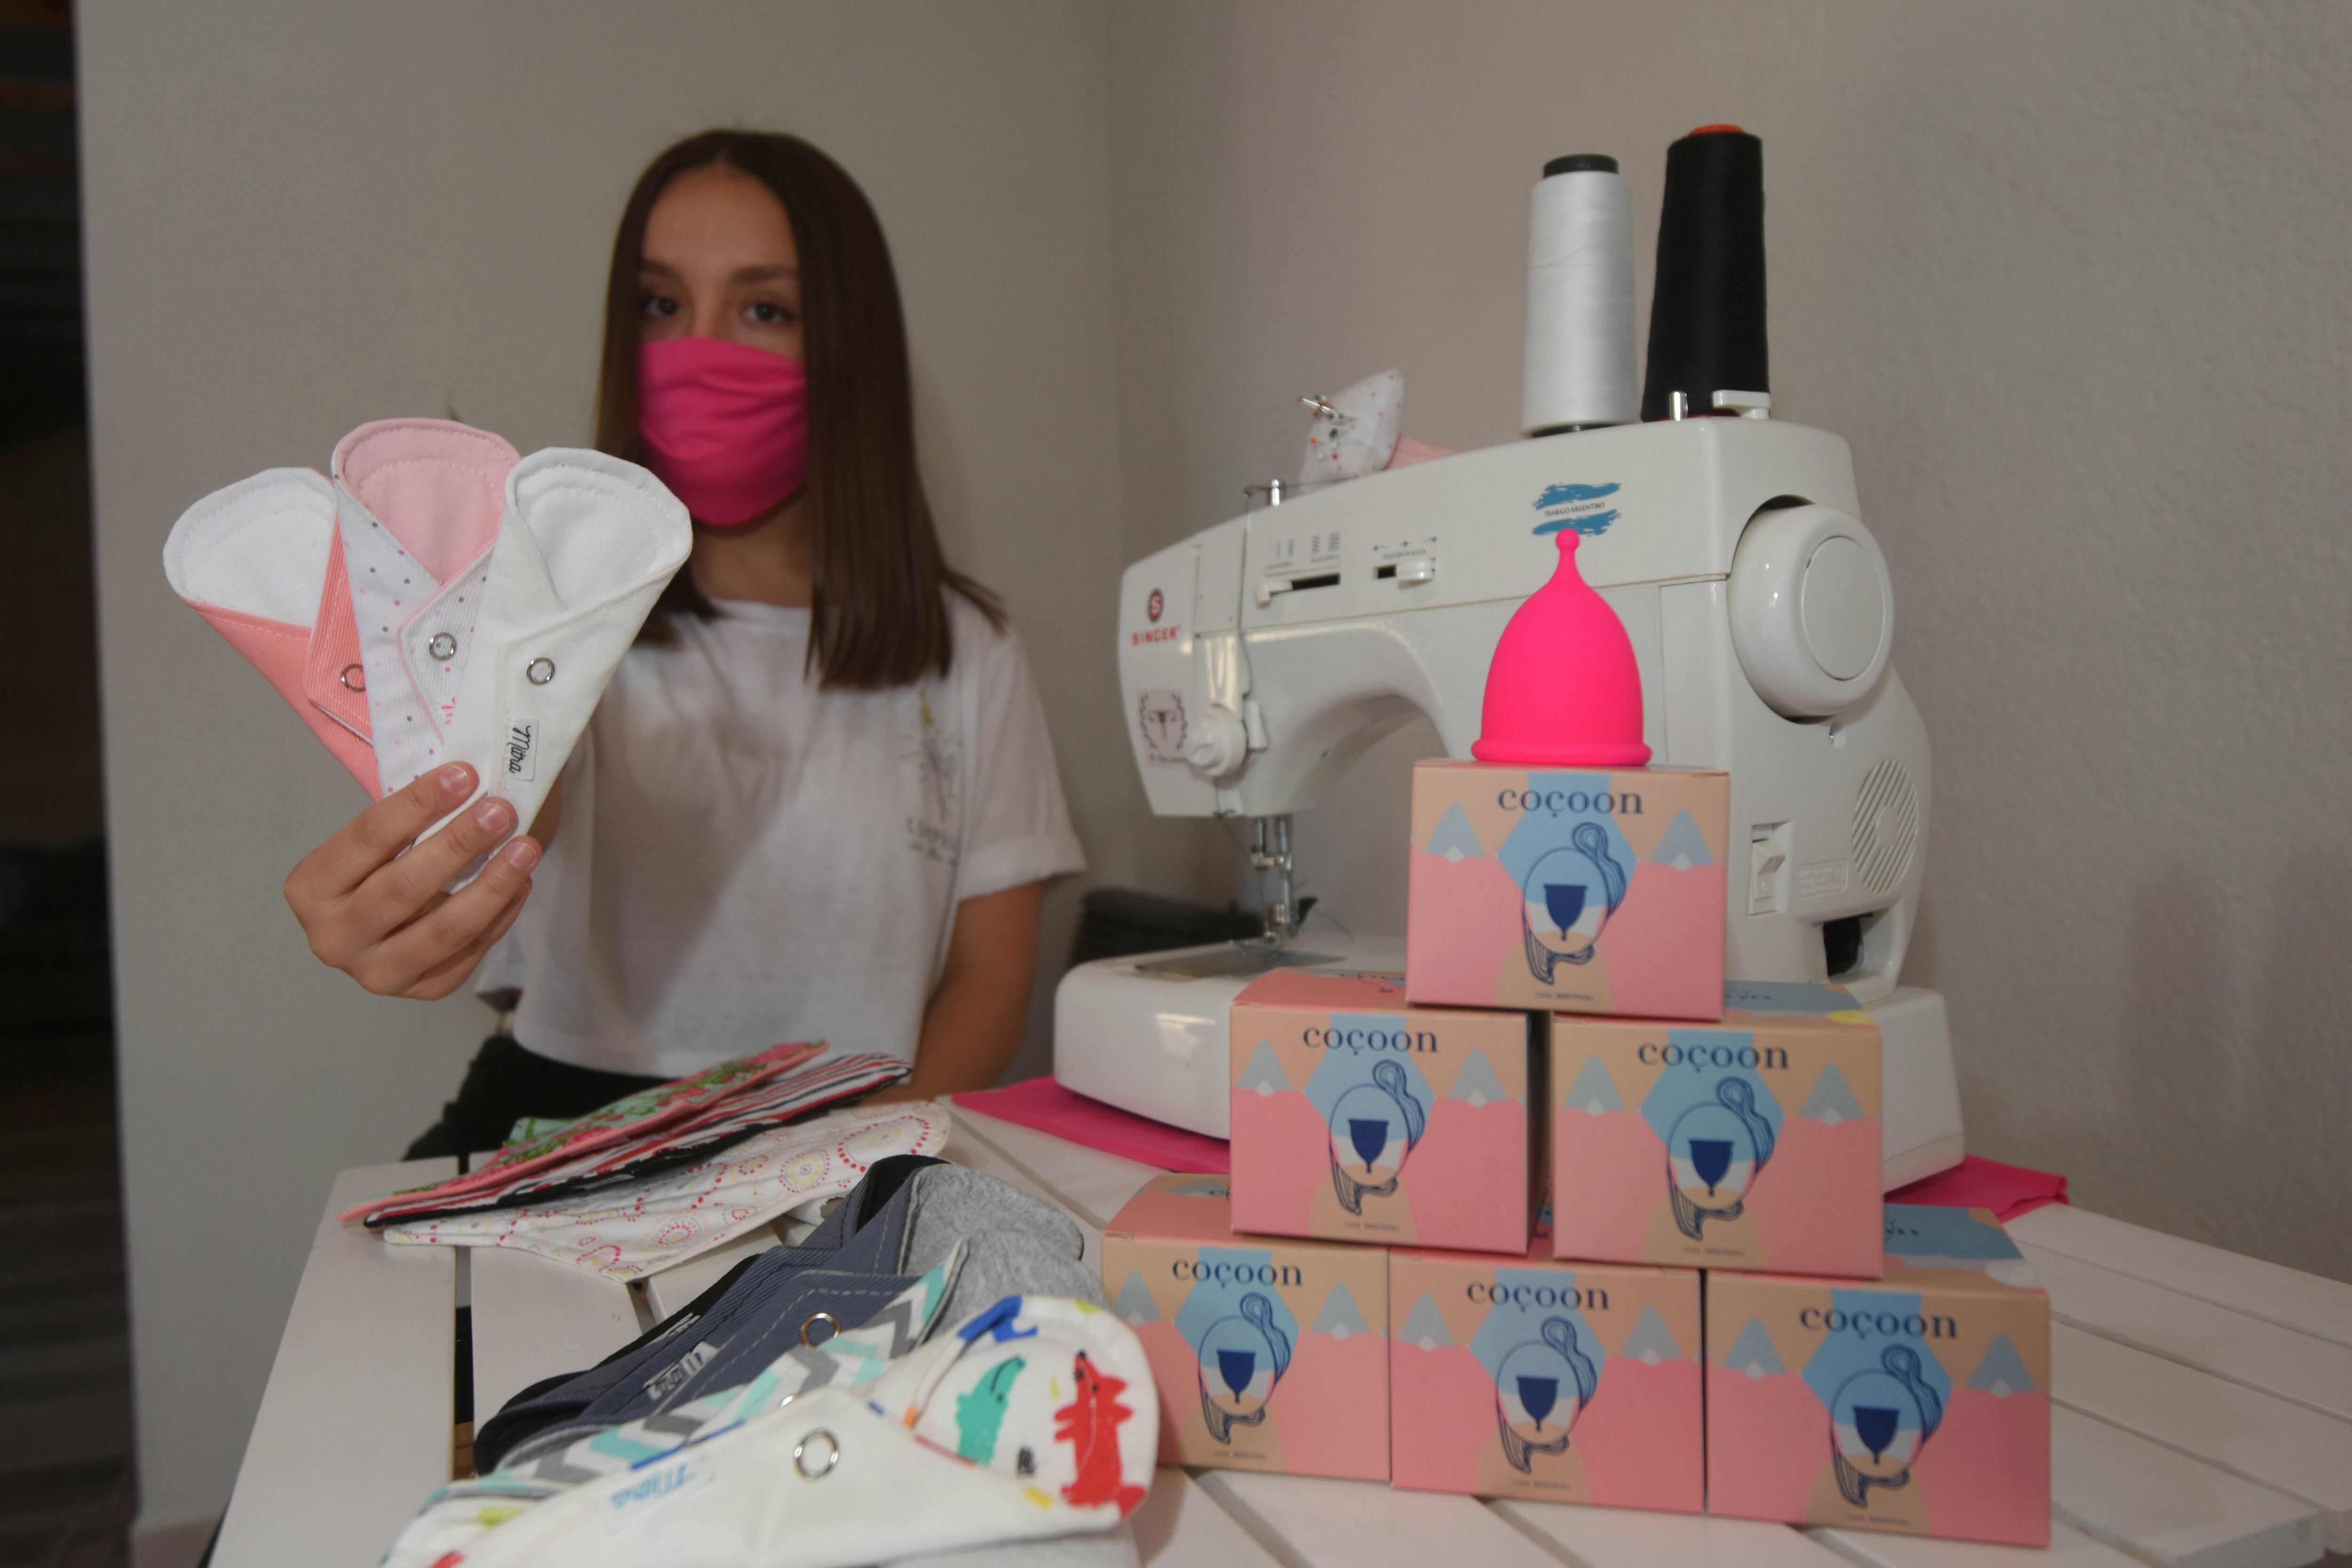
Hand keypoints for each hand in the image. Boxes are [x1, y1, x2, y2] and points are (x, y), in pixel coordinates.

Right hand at [283, 763, 540, 999]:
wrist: (378, 927)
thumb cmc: (380, 868)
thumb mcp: (375, 843)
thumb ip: (408, 820)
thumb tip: (468, 782)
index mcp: (310, 888)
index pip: (368, 837)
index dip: (419, 803)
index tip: (464, 775)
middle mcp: (334, 936)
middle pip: (404, 887)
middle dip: (459, 844)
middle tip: (501, 811)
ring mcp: (375, 972)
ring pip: (443, 929)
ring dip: (492, 885)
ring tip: (526, 848)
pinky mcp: (419, 990)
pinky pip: (468, 953)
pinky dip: (500, 915)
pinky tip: (521, 884)